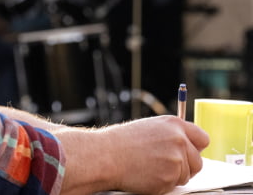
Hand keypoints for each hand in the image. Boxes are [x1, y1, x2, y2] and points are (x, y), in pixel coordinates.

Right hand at [58, 115, 208, 194]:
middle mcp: (179, 139)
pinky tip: (147, 175)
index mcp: (173, 124)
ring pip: (186, 175)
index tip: (188, 153)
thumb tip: (185, 147)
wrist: (106, 155)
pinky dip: (163, 184)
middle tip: (164, 166)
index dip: (195, 148)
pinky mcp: (171, 176)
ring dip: (172, 176)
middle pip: (198, 161)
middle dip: (185, 167)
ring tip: (150, 168)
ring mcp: (176, 158)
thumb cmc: (121, 142)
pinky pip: (175, 185)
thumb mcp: (149, 129)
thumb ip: (170, 136)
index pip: (202, 138)